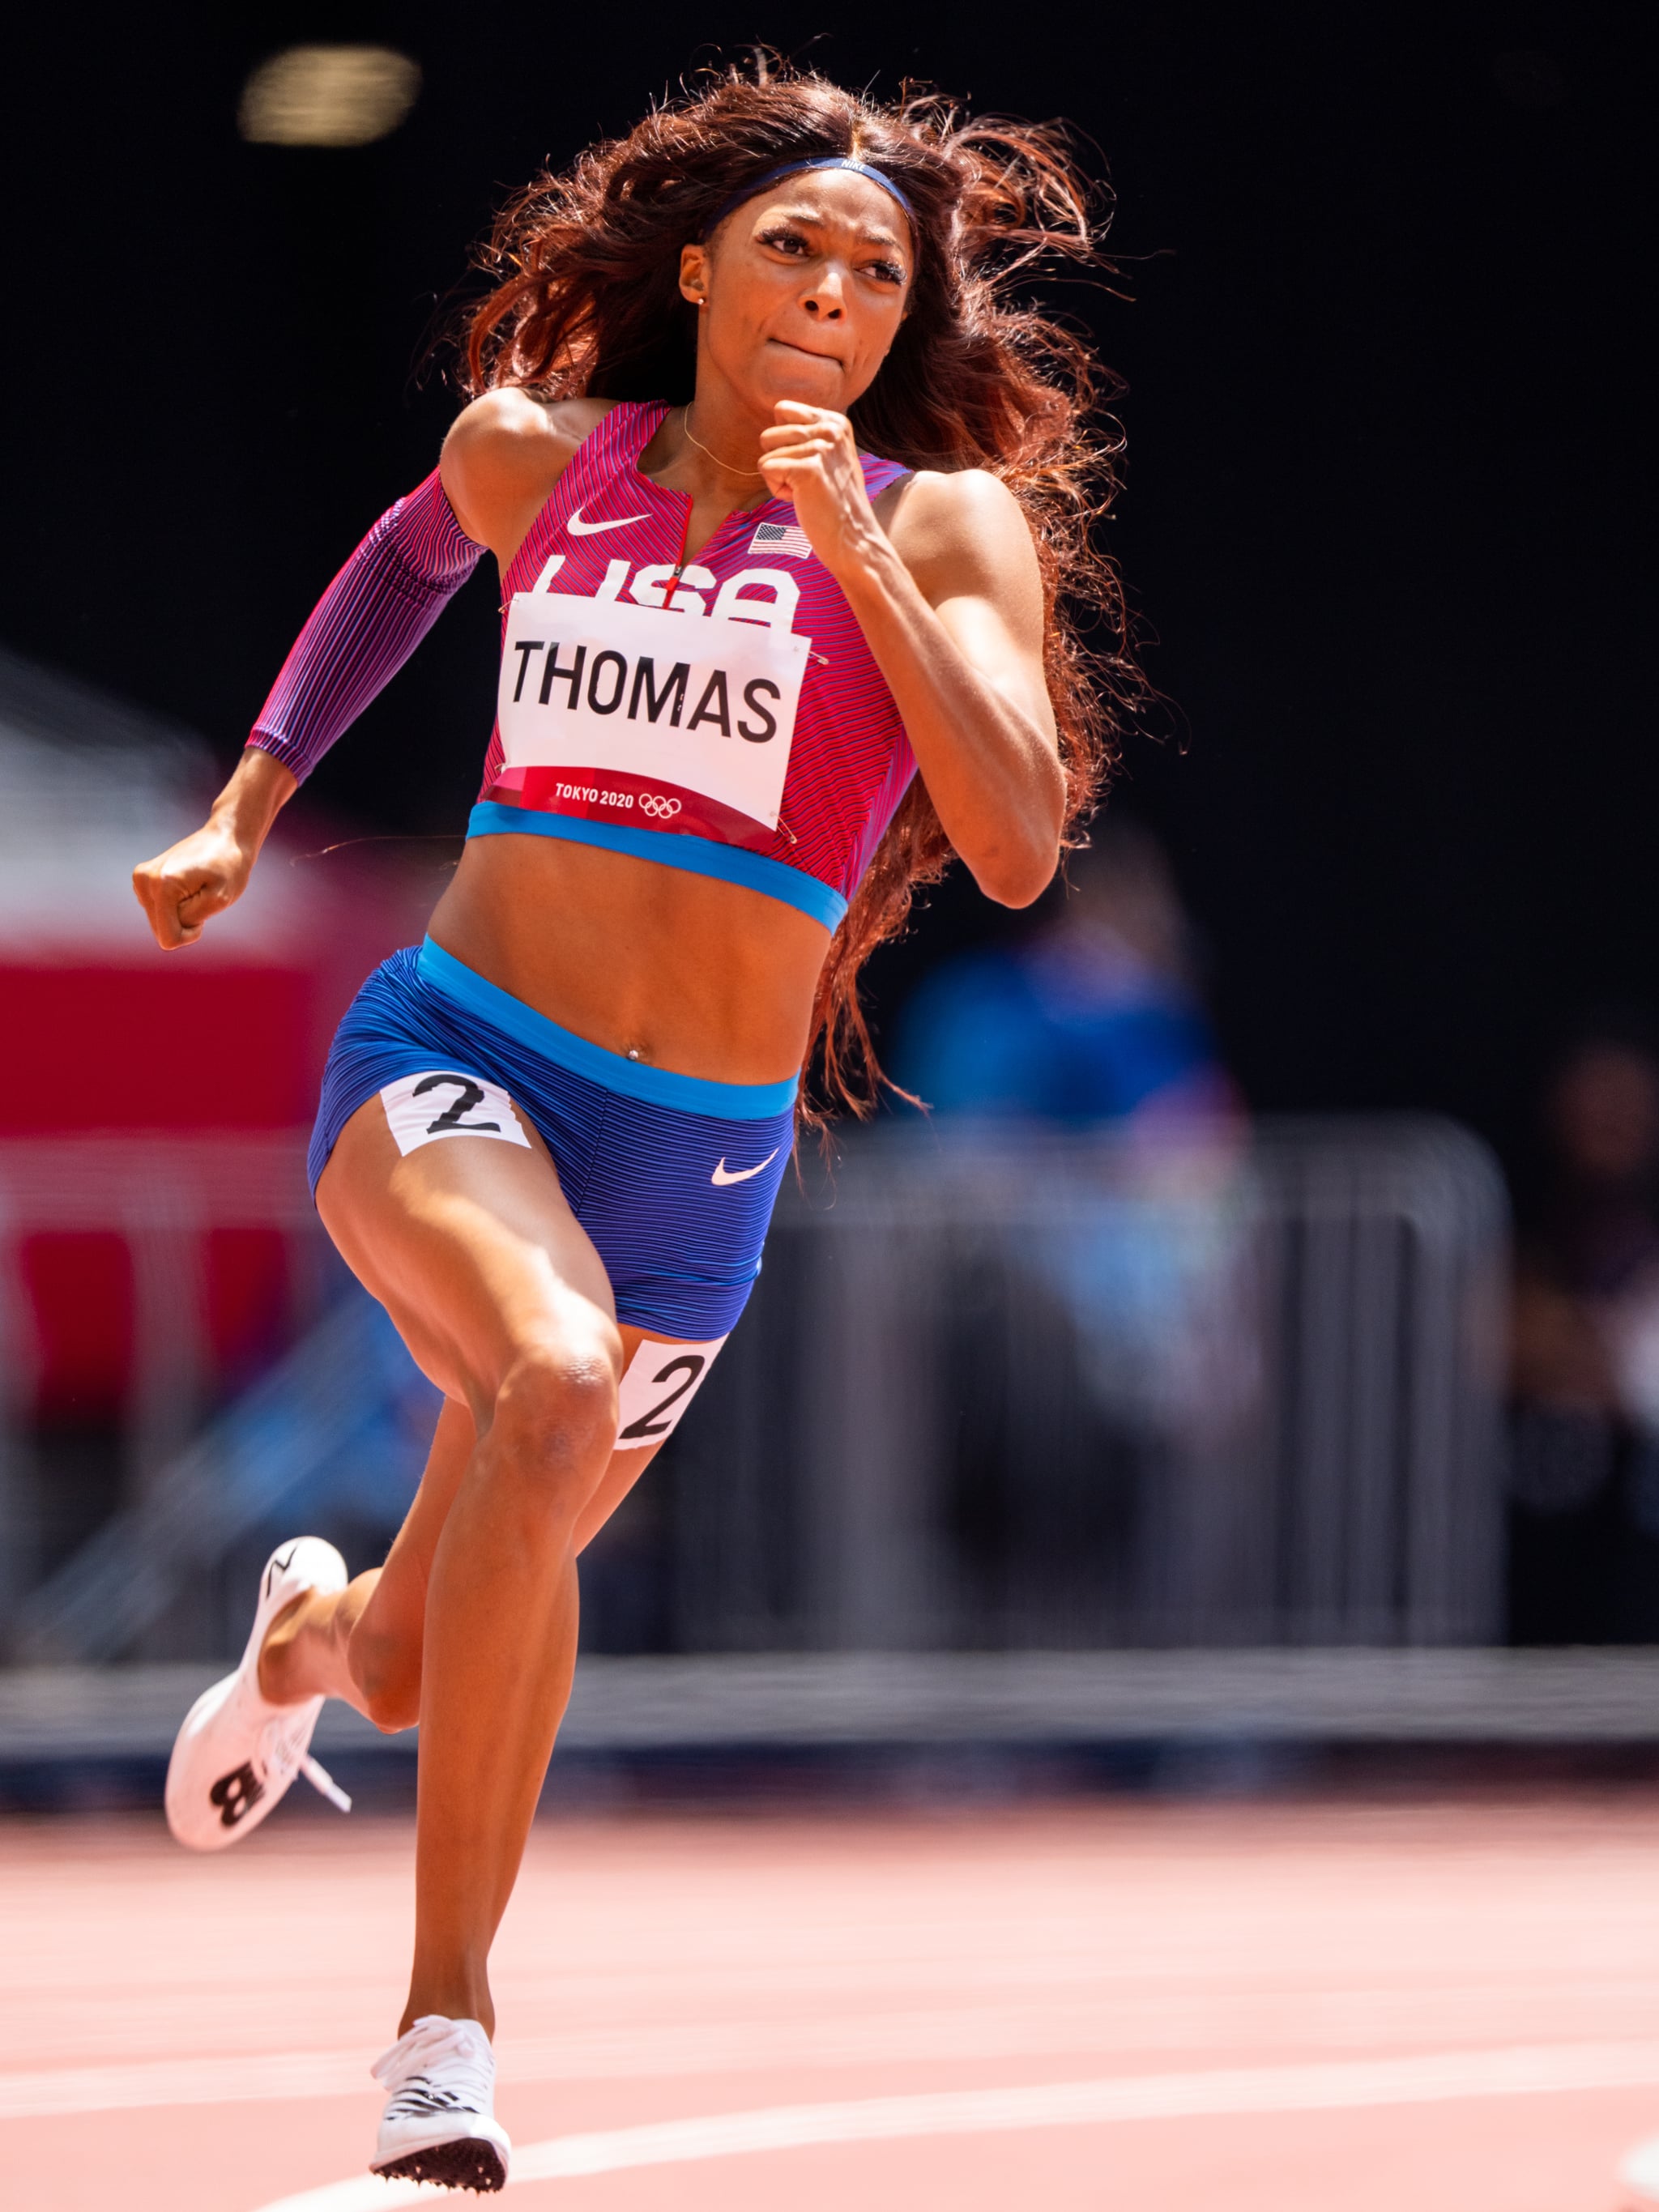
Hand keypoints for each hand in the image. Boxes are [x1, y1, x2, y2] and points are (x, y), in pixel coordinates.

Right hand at [132, 818, 257, 948]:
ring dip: (181, 912)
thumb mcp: (219, 899)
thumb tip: (165, 928)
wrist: (224, 837)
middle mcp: (143, 881)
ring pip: (160, 921)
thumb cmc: (228, 867)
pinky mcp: (142, 880)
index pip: (169, 938)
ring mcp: (140, 880)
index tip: (206, 910)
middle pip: (162, 930)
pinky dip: (176, 905)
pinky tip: (187, 885)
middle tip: (201, 895)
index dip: (192, 933)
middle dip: (185, 921)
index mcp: (161, 886)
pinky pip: (160, 911)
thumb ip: (190, 918)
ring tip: (195, 888)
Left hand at [757, 403, 884, 579]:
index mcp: (835, 421)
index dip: (785, 444)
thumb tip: (777, 412)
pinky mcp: (808, 468)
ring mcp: (821, 447)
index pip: (782, 410)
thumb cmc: (835, 503)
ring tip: (806, 492)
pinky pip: (766, 469)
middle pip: (769, 434)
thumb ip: (810, 433)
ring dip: (778, 478)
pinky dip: (777, 490)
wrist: (854, 539)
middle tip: (807, 483)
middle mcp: (830, 428)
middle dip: (779, 462)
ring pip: (766, 453)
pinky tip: (802, 500)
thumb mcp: (830, 456)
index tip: (809, 467)